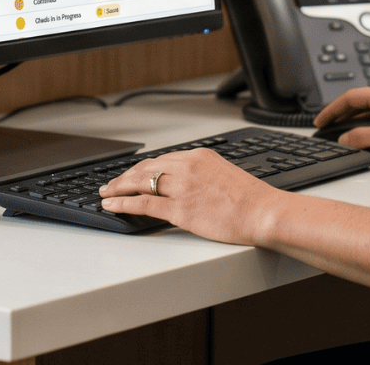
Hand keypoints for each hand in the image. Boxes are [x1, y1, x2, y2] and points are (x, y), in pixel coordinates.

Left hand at [99, 147, 282, 244]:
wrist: (264, 212)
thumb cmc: (252, 199)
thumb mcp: (224, 175)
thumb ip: (203, 175)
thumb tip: (190, 185)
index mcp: (199, 156)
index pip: (161, 160)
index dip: (142, 168)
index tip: (132, 174)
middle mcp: (187, 167)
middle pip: (145, 168)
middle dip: (124, 176)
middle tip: (111, 184)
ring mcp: (181, 187)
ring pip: (139, 183)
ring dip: (118, 189)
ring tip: (106, 195)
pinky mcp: (179, 209)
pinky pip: (143, 204)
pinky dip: (123, 204)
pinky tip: (113, 206)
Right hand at [315, 86, 369, 159]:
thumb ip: (363, 137)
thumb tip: (345, 139)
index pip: (351, 98)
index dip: (332, 110)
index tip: (320, 121)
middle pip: (359, 102)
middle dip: (340, 114)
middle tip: (326, 126)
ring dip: (353, 120)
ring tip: (341, 132)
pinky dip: (367, 125)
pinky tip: (366, 136)